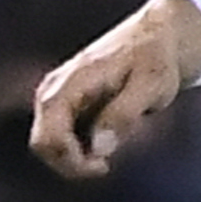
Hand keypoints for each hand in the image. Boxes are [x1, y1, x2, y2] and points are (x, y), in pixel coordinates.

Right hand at [28, 0, 200, 181]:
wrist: (158, 36)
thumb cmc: (157, 58)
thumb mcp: (151, 84)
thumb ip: (124, 114)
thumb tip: (99, 149)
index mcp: (69, 84)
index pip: (48, 137)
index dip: (71, 161)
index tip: (105, 165)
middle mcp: (54, 89)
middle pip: (43, 144)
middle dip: (72, 163)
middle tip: (107, 164)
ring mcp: (58, 96)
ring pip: (51, 143)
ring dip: (77, 156)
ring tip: (114, 145)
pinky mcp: (68, 103)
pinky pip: (62, 136)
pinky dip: (81, 147)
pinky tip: (110, 138)